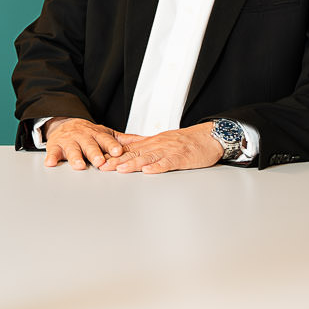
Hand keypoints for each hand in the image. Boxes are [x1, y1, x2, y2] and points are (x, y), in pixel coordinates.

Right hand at [43, 118, 128, 170]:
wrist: (65, 124)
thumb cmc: (89, 134)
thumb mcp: (106, 134)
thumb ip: (124, 139)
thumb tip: (146, 141)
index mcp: (97, 135)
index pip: (106, 140)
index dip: (111, 146)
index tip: (118, 152)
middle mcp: (83, 137)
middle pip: (89, 145)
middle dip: (95, 153)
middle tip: (100, 161)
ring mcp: (69, 141)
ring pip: (72, 149)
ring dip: (75, 157)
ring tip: (78, 165)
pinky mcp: (55, 146)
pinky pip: (53, 152)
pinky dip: (51, 157)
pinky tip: (51, 163)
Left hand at [97, 122, 223, 173]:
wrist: (208, 137)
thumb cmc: (186, 142)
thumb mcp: (161, 140)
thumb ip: (143, 144)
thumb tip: (123, 144)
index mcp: (152, 143)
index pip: (129, 149)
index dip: (113, 155)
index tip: (99, 160)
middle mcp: (157, 145)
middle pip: (134, 153)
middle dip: (117, 161)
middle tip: (102, 167)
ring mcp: (169, 151)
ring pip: (148, 157)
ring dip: (133, 164)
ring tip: (120, 169)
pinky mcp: (181, 157)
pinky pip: (168, 162)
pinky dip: (158, 166)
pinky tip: (149, 170)